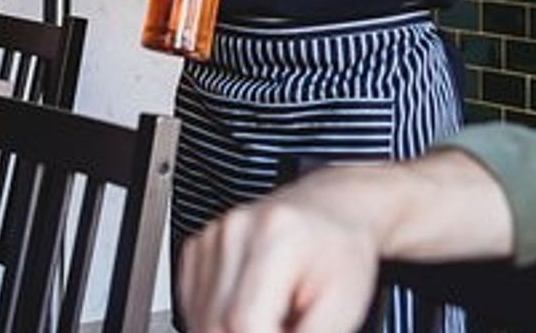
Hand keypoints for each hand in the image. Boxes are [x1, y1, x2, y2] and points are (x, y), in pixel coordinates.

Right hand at [179, 187, 381, 332]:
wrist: (331, 213)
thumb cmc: (341, 254)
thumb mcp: (342, 306)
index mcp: (277, 236)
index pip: (245, 320)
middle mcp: (236, 230)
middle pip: (216, 323)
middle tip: (284, 328)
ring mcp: (212, 237)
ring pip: (200, 319)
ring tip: (272, 320)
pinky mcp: (197, 247)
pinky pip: (193, 304)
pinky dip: (217, 322)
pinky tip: (251, 312)